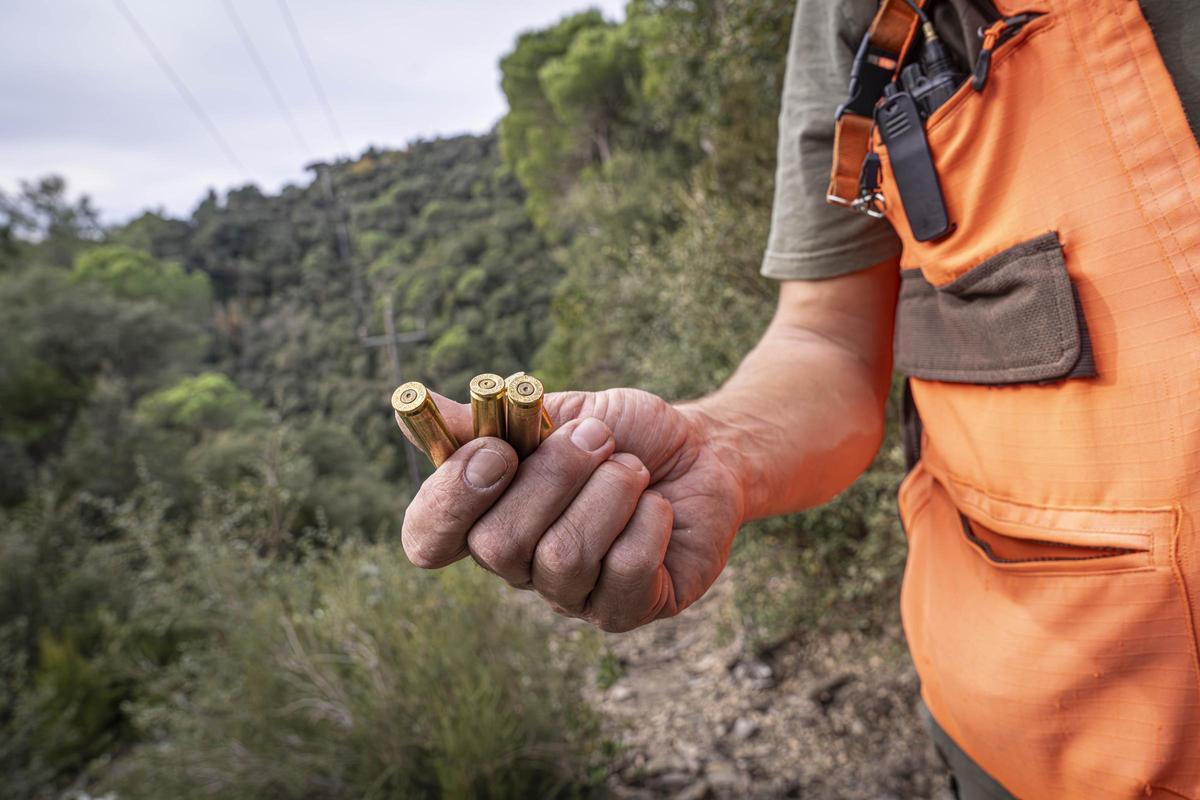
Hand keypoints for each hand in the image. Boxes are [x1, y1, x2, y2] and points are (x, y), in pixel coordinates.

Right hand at [398, 388, 744, 631]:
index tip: (498, 451)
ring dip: (610, 492)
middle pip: (499, 544)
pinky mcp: (626, 609)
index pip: (426, 538)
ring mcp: (571, 595)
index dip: (450, 501)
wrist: (700, 450)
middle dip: (556, 476)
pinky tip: (659, 507)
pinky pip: (625, 571)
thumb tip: (416, 402)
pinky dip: (649, 520)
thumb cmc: (620, 434)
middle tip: (599, 438)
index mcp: (486, 514)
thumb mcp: (554, 411)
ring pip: (564, 556)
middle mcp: (518, 565)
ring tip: (634, 469)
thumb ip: (488, 418)